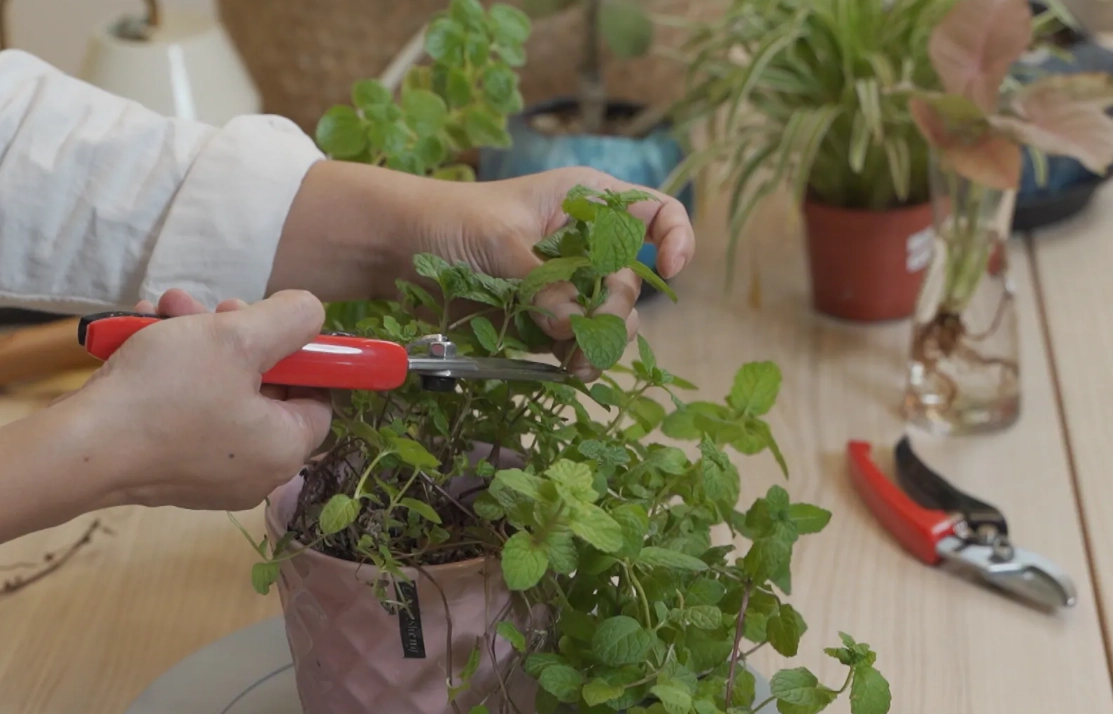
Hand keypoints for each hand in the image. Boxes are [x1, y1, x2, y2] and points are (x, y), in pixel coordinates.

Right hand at [72, 289, 331, 511]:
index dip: (302, 355)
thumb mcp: (240, 336)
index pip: (319, 398)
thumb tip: (311, 313)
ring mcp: (209, 476)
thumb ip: (291, 319)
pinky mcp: (168, 470)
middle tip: (214, 307)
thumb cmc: (167, 393)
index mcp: (285, 449)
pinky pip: (186, 412)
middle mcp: (255, 472)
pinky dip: (172, 371)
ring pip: (220, 392)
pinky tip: (141, 333)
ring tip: (166, 309)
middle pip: (266, 389)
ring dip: (198, 342)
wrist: (77, 449)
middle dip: (238, 336)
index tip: (272, 324)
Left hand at [271, 163, 693, 379]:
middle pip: (634, 282)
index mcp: (586, 201)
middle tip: (590, 329)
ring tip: (577, 362)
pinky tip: (569, 371)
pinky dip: (578, 358)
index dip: (677, 238)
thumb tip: (574, 326)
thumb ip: (544, 284)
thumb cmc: (449, 220)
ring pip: (610, 320)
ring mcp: (567, 283)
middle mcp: (585, 243)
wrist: (396, 249)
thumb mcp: (501, 242)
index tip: (672, 268)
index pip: (657, 212)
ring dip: (601, 343)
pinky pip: (578, 342)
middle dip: (620, 310)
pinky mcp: (544, 318)